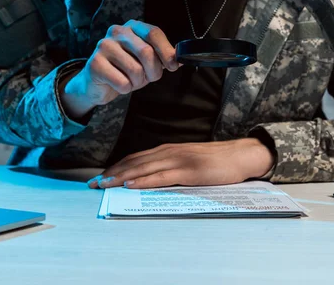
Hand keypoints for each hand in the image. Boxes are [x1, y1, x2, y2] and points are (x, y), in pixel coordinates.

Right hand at [60, 20, 179, 118]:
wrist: (98, 84)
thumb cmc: (125, 70)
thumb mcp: (147, 62)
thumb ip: (163, 57)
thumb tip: (180, 58)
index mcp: (133, 27)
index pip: (154, 33)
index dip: (166, 51)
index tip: (173, 66)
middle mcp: (117, 31)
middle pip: (146, 52)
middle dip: (153, 71)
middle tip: (149, 78)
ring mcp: (104, 46)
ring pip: (135, 70)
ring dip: (138, 82)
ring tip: (131, 80)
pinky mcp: (95, 64)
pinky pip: (122, 82)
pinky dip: (125, 89)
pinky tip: (118, 84)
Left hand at [87, 138, 274, 189]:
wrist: (241, 155)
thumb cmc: (216, 161)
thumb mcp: (189, 161)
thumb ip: (171, 166)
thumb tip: (152, 178)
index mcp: (169, 150)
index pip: (136, 158)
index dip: (116, 167)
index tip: (100, 176)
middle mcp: (169, 152)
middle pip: (134, 162)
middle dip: (112, 173)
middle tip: (93, 184)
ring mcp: (179, 160)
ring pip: (143, 168)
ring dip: (121, 176)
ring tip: (104, 184)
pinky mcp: (188, 171)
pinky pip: (162, 176)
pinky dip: (144, 180)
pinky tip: (131, 183)